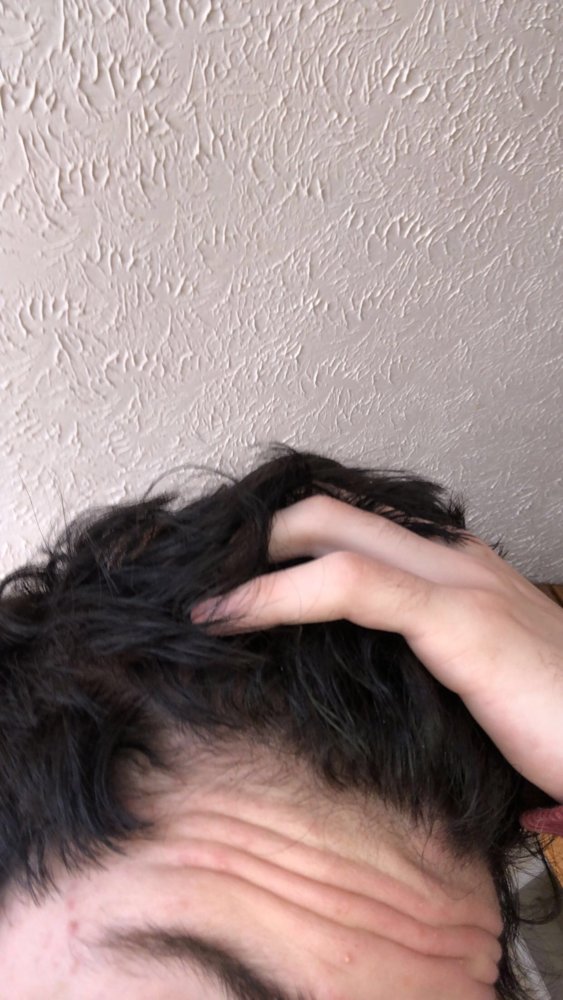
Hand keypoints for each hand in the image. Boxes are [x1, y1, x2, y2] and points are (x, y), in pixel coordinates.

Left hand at [192, 495, 562, 802]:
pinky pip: (349, 584)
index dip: (286, 542)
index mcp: (456, 571)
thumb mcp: (469, 684)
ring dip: (251, 557)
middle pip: (331, 511)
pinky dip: (275, 593)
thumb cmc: (554, 724)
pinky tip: (228, 614)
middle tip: (208, 577)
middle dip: (259, 536)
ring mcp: (456, 581)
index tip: (232, 575)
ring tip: (200, 594)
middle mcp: (454, 558)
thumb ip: (417, 664)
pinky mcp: (457, 620)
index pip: (355, 529)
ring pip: (330, 529)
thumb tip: (351, 683)